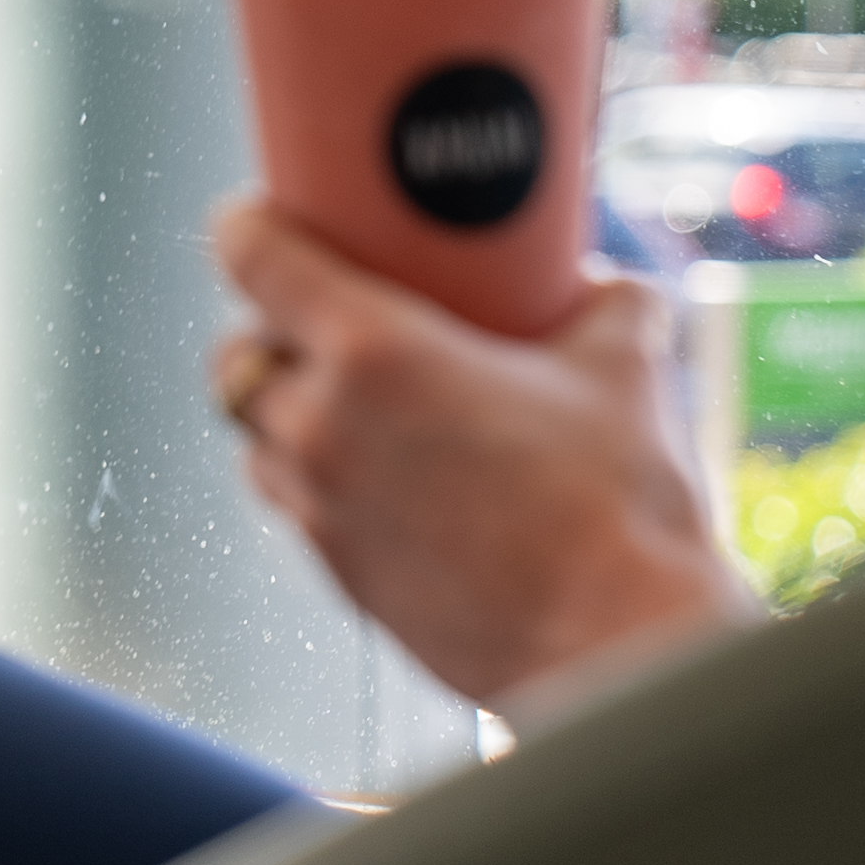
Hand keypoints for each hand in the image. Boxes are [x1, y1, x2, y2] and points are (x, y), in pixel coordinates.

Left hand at [209, 198, 754, 710]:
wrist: (619, 648)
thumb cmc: (620, 508)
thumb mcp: (626, 370)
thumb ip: (607, 305)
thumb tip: (605, 284)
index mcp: (372, 355)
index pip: (255, 261)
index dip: (245, 226)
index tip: (255, 215)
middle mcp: (320, 428)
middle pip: (237, 358)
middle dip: (265, 331)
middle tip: (318, 318)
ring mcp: (319, 509)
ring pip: (255, 439)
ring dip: (283, 412)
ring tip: (349, 400)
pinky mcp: (337, 576)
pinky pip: (296, 506)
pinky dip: (317, 479)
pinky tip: (384, 476)